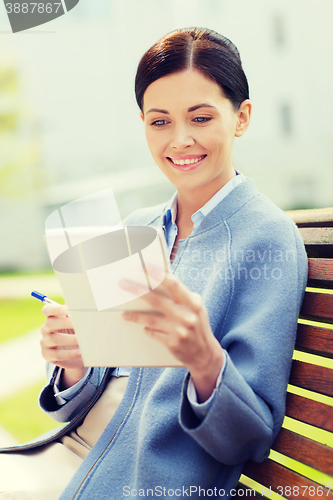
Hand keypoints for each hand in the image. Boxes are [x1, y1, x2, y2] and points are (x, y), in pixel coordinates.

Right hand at [41, 303, 87, 388]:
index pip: (47, 310)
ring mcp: (45, 342)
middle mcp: (46, 329)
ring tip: (82, 340)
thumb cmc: (76, 333)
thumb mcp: (76, 323)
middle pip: (50, 323)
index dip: (56, 309)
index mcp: (52, 318)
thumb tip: (85, 305)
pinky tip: (80, 352)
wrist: (76, 353)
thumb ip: (77, 314)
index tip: (67, 309)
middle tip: (79, 324)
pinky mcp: (47, 355)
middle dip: (65, 323)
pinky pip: (57, 354)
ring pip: (55, 339)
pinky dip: (70, 353)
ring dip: (70, 339)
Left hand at [121, 266, 223, 401]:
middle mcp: (186, 315)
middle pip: (156, 300)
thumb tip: (165, 280)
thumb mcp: (196, 308)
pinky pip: (153, 333)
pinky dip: (148, 330)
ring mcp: (179, 330)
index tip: (145, 266)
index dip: (158, 274)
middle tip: (123, 283)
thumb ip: (183, 296)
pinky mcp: (172, 343)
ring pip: (150, 319)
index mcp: (192, 303)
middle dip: (137, 290)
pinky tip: (144, 327)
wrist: (205, 354)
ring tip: (125, 313)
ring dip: (135, 316)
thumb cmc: (198, 326)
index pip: (173, 284)